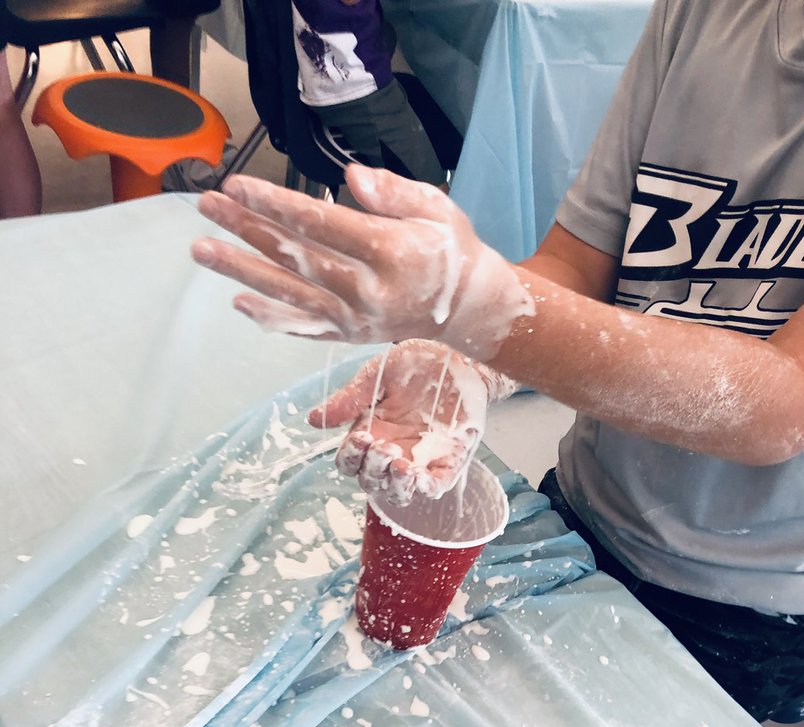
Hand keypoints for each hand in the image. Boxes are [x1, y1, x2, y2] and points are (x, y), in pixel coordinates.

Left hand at [191, 166, 533, 360]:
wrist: (467, 310)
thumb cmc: (450, 249)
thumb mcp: (436, 208)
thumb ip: (393, 192)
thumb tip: (350, 178)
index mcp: (391, 253)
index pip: (322, 225)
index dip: (276, 204)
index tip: (238, 185)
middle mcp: (367, 291)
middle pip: (295, 257)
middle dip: (246, 229)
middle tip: (206, 204)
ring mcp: (354, 319)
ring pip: (289, 293)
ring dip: (241, 270)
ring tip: (200, 249)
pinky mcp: (348, 336)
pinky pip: (302, 328)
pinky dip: (270, 317)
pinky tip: (238, 301)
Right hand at [308, 340, 515, 503]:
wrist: (456, 356)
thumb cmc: (416, 364)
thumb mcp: (376, 376)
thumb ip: (349, 399)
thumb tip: (312, 420)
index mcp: (370, 433)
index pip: (349, 462)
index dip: (351, 457)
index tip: (361, 437)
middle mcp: (391, 452)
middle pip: (370, 482)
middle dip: (373, 469)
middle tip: (385, 446)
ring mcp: (419, 460)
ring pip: (398, 493)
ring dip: (395, 486)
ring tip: (401, 466)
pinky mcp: (447, 463)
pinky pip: (434, 488)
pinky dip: (425, 488)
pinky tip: (419, 476)